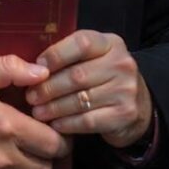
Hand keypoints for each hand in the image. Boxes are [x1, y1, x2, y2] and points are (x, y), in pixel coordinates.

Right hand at [0, 55, 71, 168]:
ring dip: (27, 164)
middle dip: (48, 153)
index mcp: (6, 126)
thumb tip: (42, 72)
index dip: (59, 135)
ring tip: (14, 145)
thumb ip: (8, 68)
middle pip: (46, 167)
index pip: (54, 143)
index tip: (51, 124)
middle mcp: (2, 158)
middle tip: (39, 137)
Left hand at [26, 30, 152, 149]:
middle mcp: (122, 64)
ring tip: (38, 111)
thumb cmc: (103, 77)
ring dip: (54, 108)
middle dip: (49, 87)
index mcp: (110, 43)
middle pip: (77, 75)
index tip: (35, 67)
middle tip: (30, 95)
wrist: (139, 105)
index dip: (56, 55)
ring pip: (80, 100)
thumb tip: (32, 65)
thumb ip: (69, 56)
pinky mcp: (125, 114)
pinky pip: (89, 121)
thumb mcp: (93, 57)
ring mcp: (126, 90)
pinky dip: (68, 124)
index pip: (81, 43)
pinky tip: (55, 125)